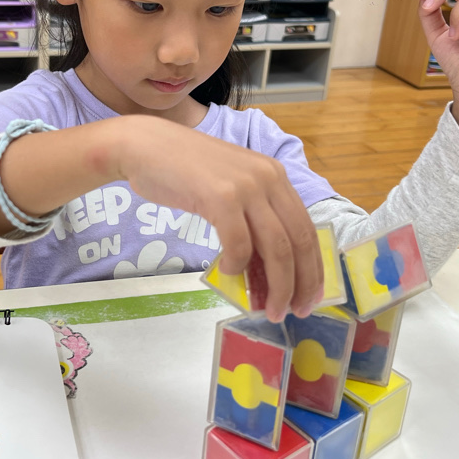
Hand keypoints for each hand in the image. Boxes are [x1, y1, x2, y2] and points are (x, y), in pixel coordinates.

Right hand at [113, 115, 323, 320]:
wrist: (145, 146)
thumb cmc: (182, 170)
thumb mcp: (231, 188)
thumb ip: (252, 217)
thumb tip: (266, 268)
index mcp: (275, 175)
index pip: (306, 228)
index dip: (313, 267)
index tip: (310, 296)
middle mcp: (268, 178)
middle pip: (298, 241)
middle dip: (300, 283)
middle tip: (293, 311)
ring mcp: (246, 186)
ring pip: (276, 247)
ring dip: (276, 285)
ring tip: (266, 307)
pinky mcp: (221, 197)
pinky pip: (239, 244)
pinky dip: (237, 266)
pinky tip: (227, 272)